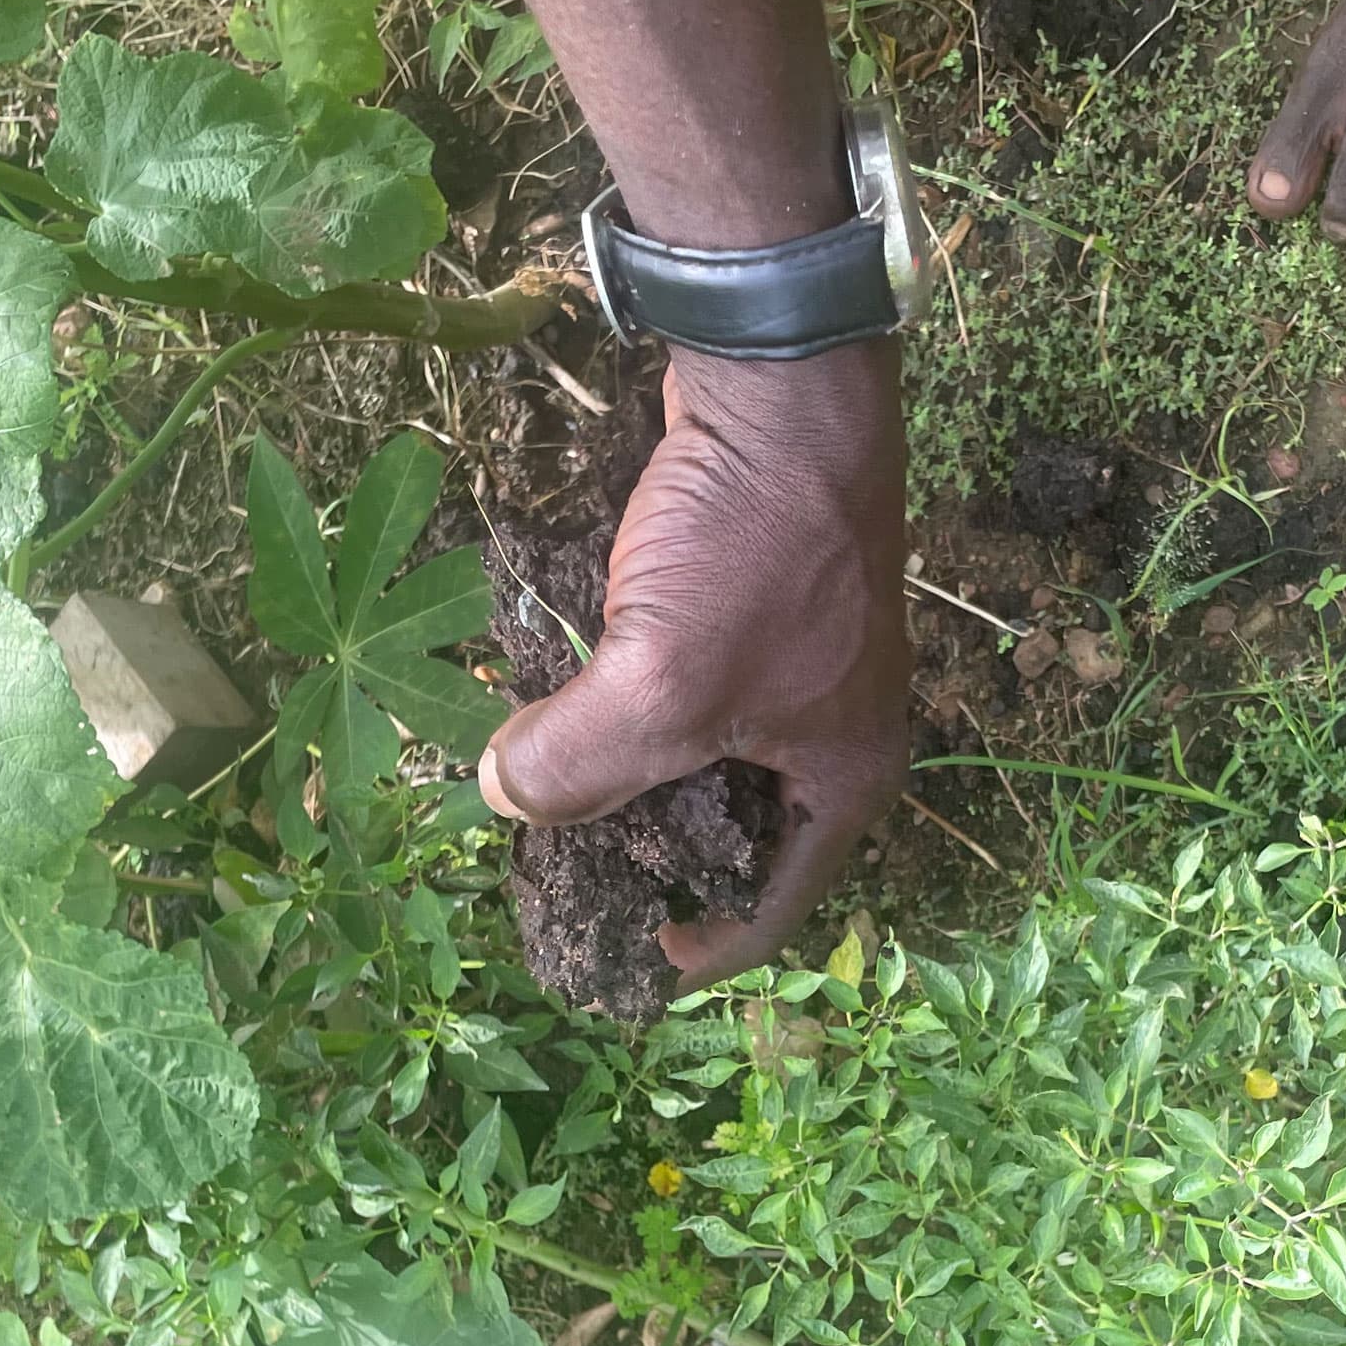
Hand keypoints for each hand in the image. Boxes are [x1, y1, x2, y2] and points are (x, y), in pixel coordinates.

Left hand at [479, 340, 909, 986]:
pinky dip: (631, 711)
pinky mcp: (752, 610)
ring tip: (554, 799)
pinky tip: (564, 706)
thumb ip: (575, 764)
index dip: (695, 951)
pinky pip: (687, 694)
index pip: (773, 912)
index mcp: (846, 784)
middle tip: (567, 877)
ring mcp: (796, 671)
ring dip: (634, 786)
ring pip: (705, 765)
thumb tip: (500, 798)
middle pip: (736, 843)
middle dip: (653, 864)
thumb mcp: (659, 682)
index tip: (619, 957)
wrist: (781, 388)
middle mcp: (832, 739)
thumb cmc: (752, 549)